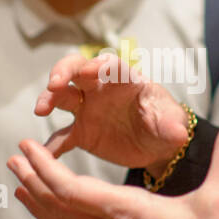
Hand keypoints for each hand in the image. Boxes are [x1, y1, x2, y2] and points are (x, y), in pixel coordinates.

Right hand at [34, 52, 192, 171]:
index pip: (109, 66)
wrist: (158, 146)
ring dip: (49, 99)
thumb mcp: (173, 124)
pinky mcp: (82, 132)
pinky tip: (39, 152)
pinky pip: (62, 136)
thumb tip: (179, 132)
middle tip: (53, 84)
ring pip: (63, 97)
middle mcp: (101, 90)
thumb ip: (172, 124)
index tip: (89, 70)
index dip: (98, 66)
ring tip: (40, 110)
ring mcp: (88, 110)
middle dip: (63, 72)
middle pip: (77, 71)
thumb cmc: (166, 125)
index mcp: (125, 80)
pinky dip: (50, 145)